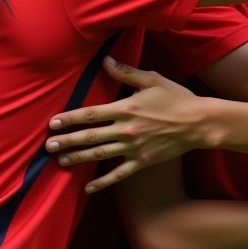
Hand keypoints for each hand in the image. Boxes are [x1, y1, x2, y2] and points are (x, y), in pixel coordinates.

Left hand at [46, 57, 204, 192]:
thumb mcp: (152, 79)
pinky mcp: (142, 162)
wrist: (199, 123)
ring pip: (99, 154)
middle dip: (67, 141)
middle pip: (90, 136)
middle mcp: (126, 129)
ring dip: (78, 158)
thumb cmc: (177, 98)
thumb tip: (105, 60)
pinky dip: (103, 182)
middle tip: (48, 146)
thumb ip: (126, 72)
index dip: (70, 118)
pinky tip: (88, 187)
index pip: (91, 114)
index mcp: (126, 108)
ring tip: (60, 161)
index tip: (53, 123)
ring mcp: (133, 148)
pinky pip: (118, 174)